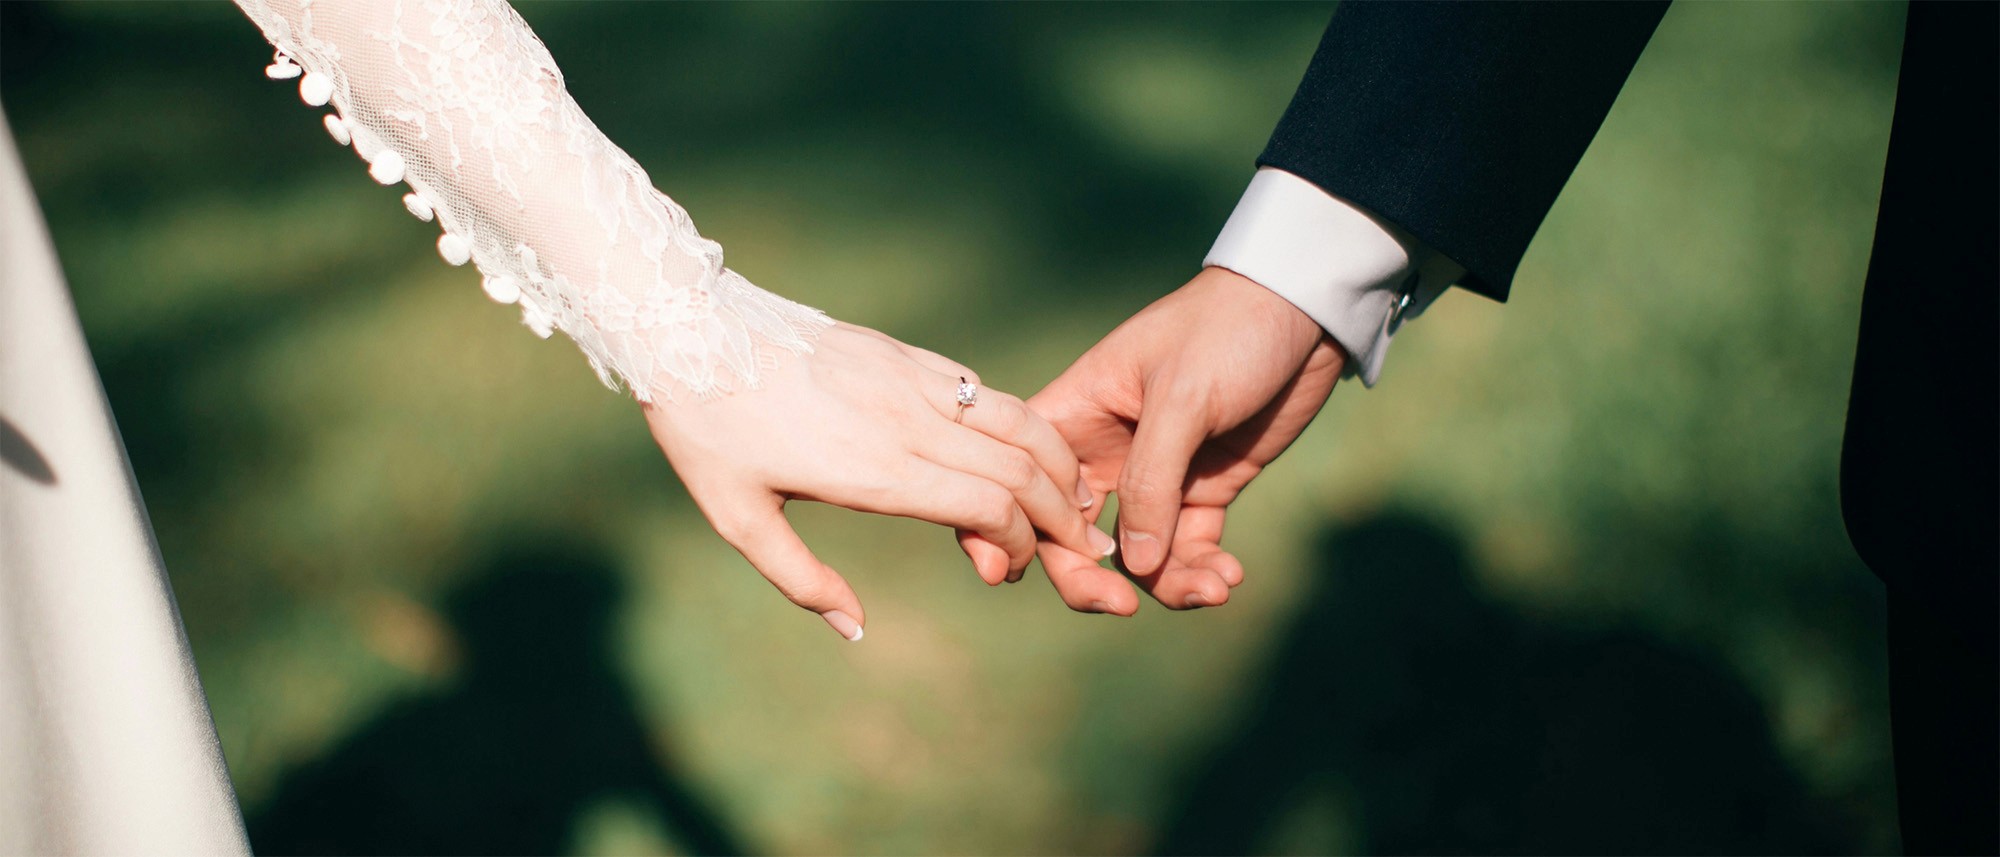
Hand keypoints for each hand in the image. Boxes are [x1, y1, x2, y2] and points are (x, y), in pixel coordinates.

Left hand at [643, 322, 1114, 639]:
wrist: (689, 328)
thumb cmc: (708, 431)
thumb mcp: (737, 519)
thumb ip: (801, 580)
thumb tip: (855, 630)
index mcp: (875, 470)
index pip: (988, 506)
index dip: (1018, 544)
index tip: (1006, 570)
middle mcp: (907, 421)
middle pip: (1021, 467)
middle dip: (1063, 514)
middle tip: (1081, 546)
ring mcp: (911, 380)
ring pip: (1017, 419)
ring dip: (1059, 462)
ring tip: (1077, 497)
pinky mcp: (904, 353)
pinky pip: (982, 389)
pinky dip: (1021, 423)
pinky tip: (1027, 448)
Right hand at [1020, 266, 1344, 613]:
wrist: (1304, 310)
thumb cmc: (1227, 331)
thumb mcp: (1182, 398)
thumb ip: (1152, 481)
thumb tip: (1132, 567)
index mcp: (1074, 414)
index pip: (1022, 480)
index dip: (1011, 528)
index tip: (1020, 572)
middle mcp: (1104, 452)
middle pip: (1071, 535)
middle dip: (1090, 579)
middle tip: (1122, 607)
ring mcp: (1156, 475)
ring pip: (1136, 555)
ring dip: (1166, 583)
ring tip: (1212, 589)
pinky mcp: (1204, 488)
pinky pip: (1188, 548)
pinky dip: (1202, 570)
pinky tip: (1229, 577)